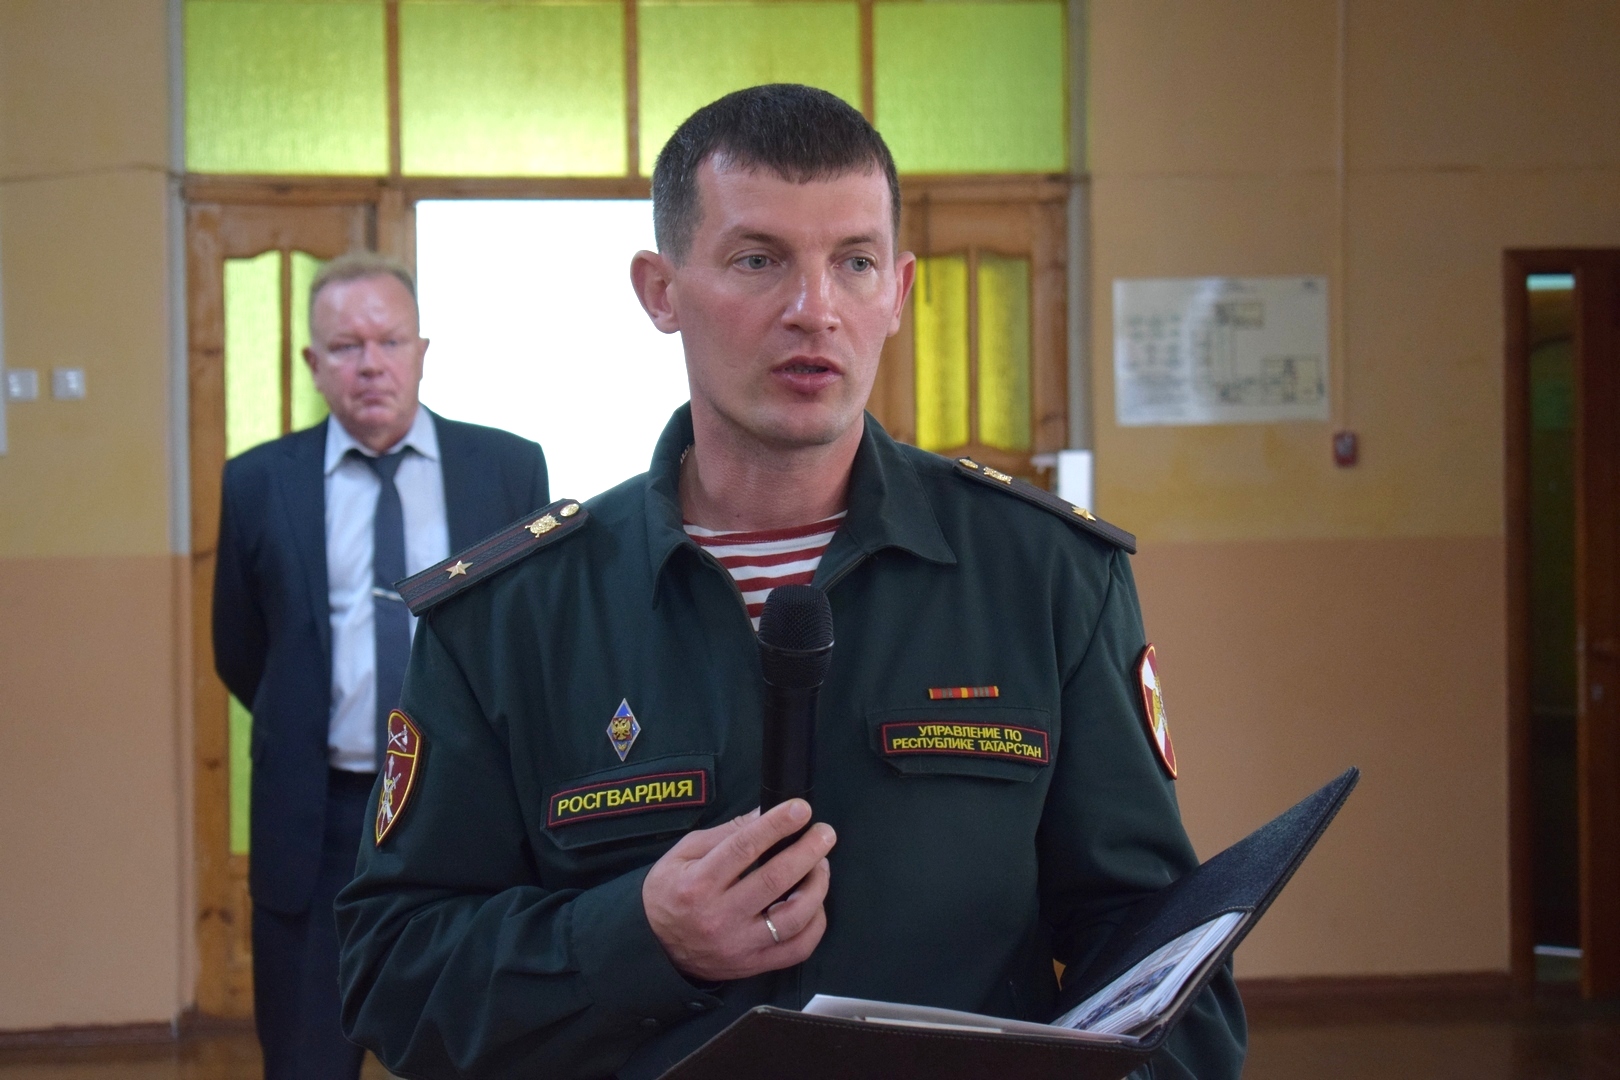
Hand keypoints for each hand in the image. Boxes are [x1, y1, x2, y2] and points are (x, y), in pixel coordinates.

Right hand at [642, 799, 835, 981]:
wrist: (654, 947)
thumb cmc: (670, 893)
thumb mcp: (683, 854)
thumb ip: (726, 834)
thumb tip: (766, 814)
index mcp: (698, 884)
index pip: (744, 848)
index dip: (777, 825)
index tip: (801, 809)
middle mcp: (720, 916)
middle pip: (775, 879)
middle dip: (807, 850)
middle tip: (824, 833)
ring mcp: (739, 945)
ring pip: (793, 917)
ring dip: (817, 886)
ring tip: (821, 865)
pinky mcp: (753, 965)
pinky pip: (798, 948)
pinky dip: (815, 923)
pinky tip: (815, 902)